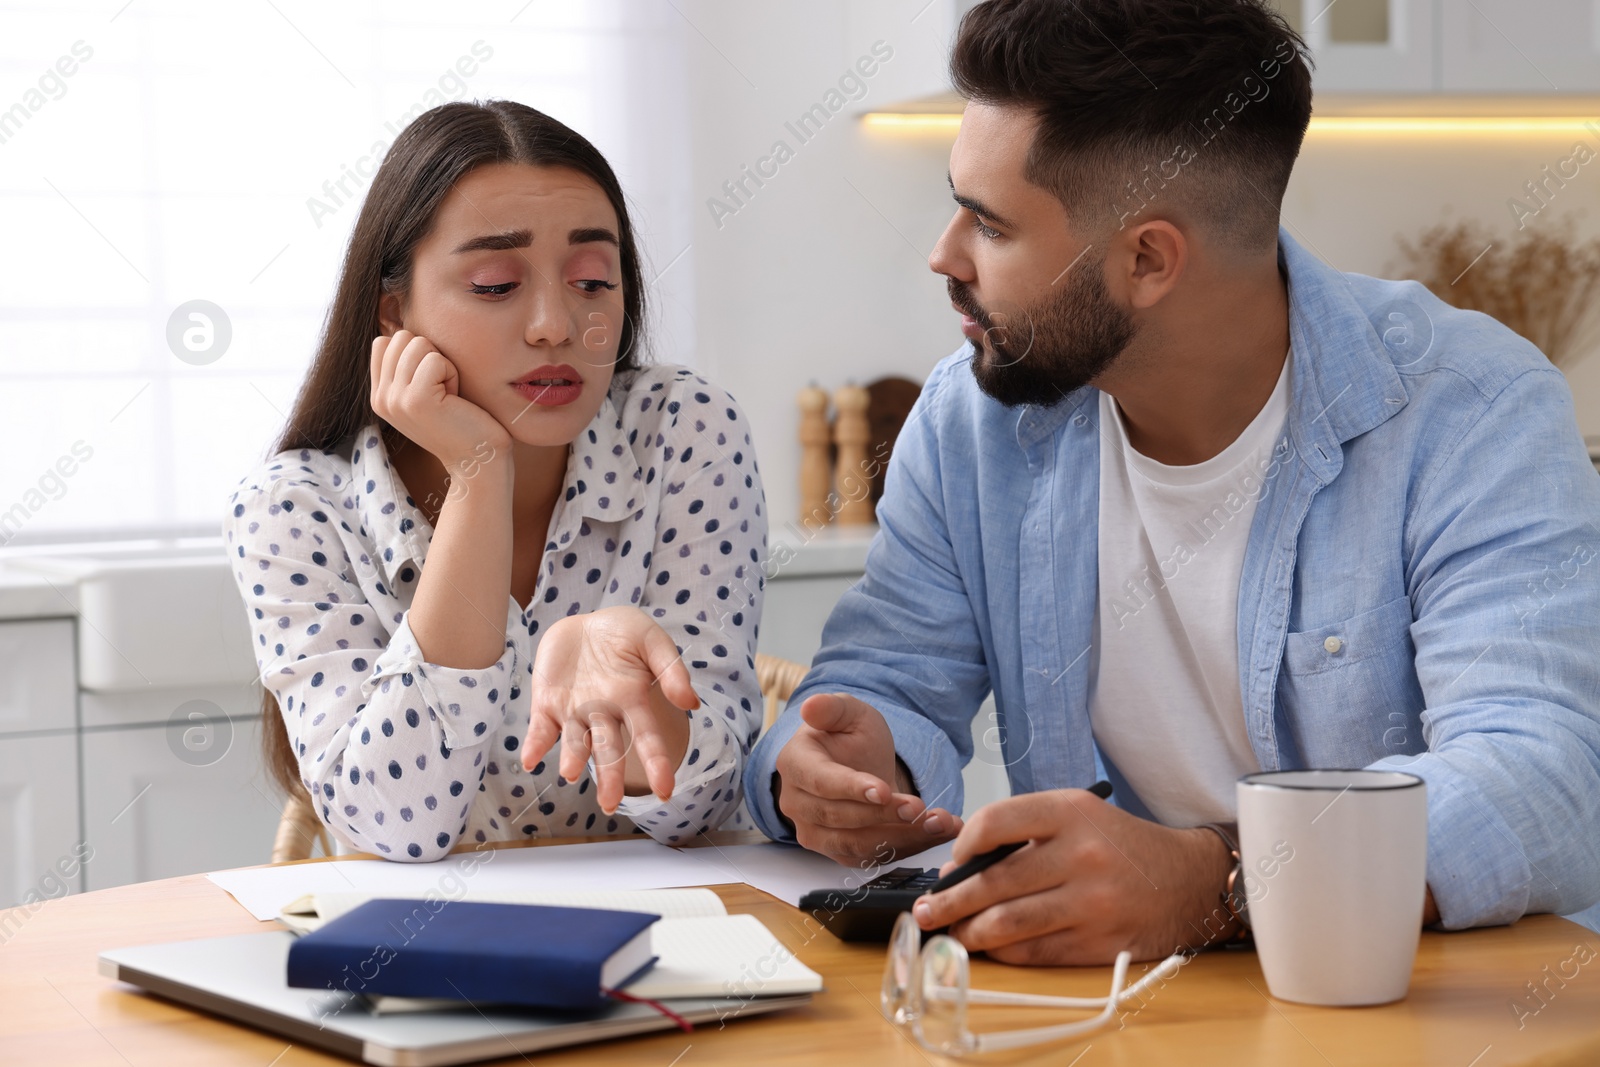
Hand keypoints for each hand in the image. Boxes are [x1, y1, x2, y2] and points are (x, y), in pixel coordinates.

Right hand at [370, 329, 510, 471]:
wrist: (479, 460)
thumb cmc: (464, 421)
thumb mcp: (426, 391)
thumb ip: (408, 366)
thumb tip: (403, 325)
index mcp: (379, 395)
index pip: (384, 341)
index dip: (416, 353)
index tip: (432, 384)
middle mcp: (380, 398)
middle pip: (402, 337)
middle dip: (432, 356)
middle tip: (444, 391)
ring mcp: (394, 399)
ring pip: (418, 343)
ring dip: (444, 365)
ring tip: (449, 396)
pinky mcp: (415, 400)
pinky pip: (436, 358)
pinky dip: (452, 374)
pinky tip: (455, 400)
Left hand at [521, 606, 696, 812]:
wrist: (585, 622)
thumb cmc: (625, 633)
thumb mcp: (652, 640)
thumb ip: (671, 668)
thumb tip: (691, 703)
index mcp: (631, 701)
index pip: (647, 737)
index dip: (656, 763)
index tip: (665, 791)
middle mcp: (603, 713)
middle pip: (609, 750)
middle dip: (610, 777)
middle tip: (609, 804)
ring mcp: (573, 711)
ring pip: (574, 742)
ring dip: (572, 758)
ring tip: (569, 772)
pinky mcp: (547, 703)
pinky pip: (540, 729)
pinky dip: (535, 745)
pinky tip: (530, 759)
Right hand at [773, 693, 961, 864]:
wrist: (857, 762)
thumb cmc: (848, 735)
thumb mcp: (848, 712)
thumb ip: (831, 707)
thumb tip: (810, 706)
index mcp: (795, 763)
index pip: (820, 782)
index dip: (851, 788)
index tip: (884, 791)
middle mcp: (797, 803)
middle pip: (839, 818)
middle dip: (884, 815)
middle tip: (919, 807)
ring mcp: (814, 832)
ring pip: (857, 844)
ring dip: (901, 836)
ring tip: (939, 822)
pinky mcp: (838, 851)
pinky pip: (872, 857)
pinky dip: (908, 847)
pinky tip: (936, 832)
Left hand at [910, 789, 1232, 963]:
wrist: (1190, 880)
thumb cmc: (1122, 846)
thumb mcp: (1080, 816)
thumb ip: (1026, 833)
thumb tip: (962, 867)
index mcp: (1072, 812)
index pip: (996, 822)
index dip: (962, 845)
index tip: (950, 862)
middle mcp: (1081, 854)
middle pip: (994, 881)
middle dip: (950, 900)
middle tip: (926, 911)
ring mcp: (1092, 902)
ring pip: (1008, 923)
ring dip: (968, 932)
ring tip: (950, 932)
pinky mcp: (1098, 941)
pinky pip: (1034, 951)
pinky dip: (1003, 952)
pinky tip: (990, 947)